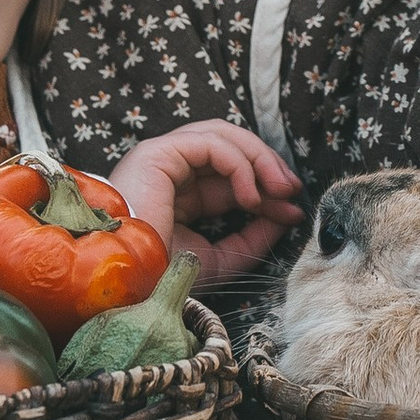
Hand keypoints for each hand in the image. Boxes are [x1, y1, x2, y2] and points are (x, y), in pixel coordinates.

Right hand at [108, 122, 302, 278]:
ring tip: (280, 189)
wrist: (125, 283)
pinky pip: (211, 144)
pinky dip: (240, 164)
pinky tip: (251, 195)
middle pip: (230, 150)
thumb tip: (285, 216)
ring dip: (259, 159)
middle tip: (293, 191)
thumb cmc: (161, 275)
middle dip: (267, 167)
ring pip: (222, 137)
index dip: (265, 189)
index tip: (294, 211)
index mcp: (179, 194)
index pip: (230, 179)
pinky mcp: (158, 152)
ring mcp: (162, 158)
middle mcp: (170, 171)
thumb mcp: (220, 258)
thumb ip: (253, 238)